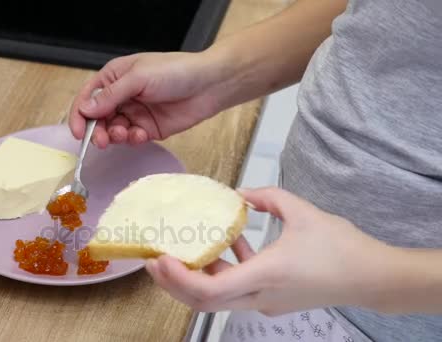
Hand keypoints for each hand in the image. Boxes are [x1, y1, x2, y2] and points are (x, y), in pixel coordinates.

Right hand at [68, 51, 231, 147]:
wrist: (209, 84)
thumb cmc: (176, 71)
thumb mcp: (139, 78)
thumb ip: (111, 95)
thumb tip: (86, 109)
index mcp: (114, 77)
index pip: (88, 98)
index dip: (80, 115)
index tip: (79, 132)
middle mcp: (121, 96)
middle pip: (97, 118)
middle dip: (97, 131)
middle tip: (102, 141)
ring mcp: (135, 113)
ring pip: (113, 131)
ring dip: (115, 136)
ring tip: (125, 135)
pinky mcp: (148, 128)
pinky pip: (132, 138)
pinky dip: (133, 139)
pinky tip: (141, 135)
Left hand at [145, 187, 393, 314]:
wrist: (372, 277)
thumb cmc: (341, 247)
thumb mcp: (302, 211)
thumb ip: (268, 197)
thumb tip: (241, 194)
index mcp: (266, 275)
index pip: (211, 290)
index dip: (179, 278)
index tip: (160, 258)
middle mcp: (261, 296)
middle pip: (204, 301)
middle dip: (174, 282)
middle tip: (155, 258)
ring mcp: (265, 303)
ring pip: (218, 298)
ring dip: (196, 277)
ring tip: (181, 251)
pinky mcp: (271, 300)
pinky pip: (237, 290)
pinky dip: (224, 271)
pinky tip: (229, 245)